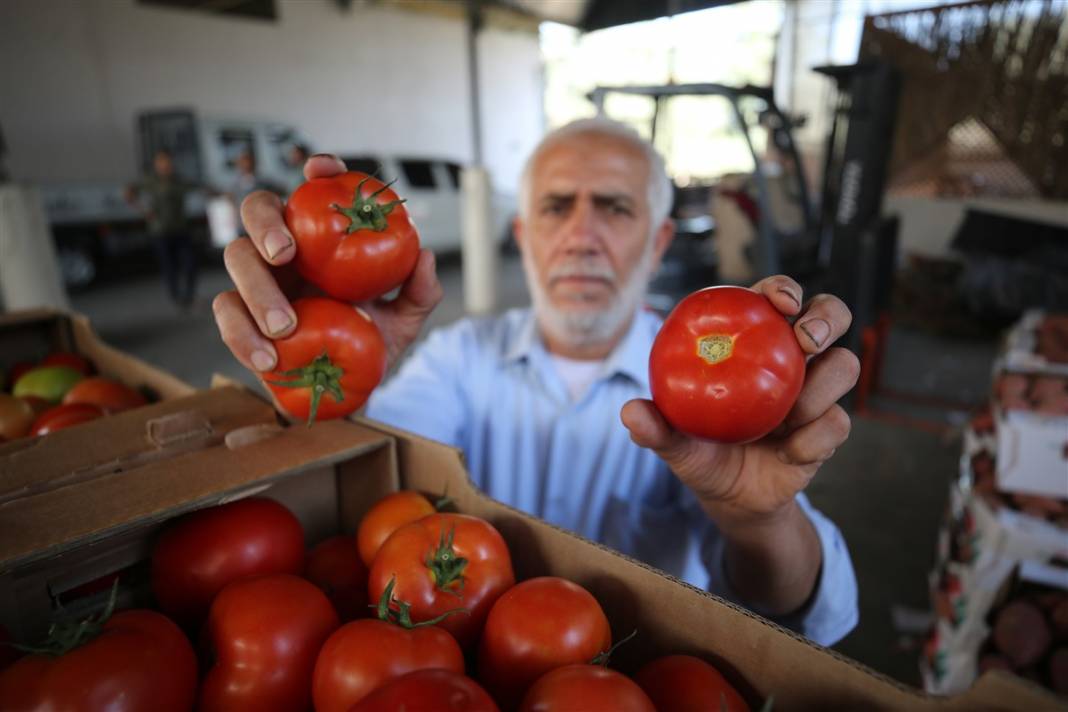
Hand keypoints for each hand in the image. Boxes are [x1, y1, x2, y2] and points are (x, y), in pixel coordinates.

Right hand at [213, 154, 442, 373]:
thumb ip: (419, 292)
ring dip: (257, 289)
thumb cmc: (371, 342)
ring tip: (285, 327)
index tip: (321, 171)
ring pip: (237, 256)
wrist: (344, 389)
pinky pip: (227, 313)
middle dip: (267, 222)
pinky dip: (244, 335)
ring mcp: (259, 277)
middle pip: (259, 208)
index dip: (319, 172)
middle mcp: (288, 247)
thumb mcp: (404, 320)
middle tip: (285, 253)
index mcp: (325, 236)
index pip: (319, 191)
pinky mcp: (240, 314)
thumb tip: (425, 258)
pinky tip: (269, 360)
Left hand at [620, 275, 858, 530]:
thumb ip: (655, 427)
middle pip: (829, 315)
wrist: (730, 498)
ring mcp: (815, 392)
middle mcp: (791, 358)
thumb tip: (632, 412)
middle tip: (805, 340)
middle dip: (826, 317)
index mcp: (754, 341)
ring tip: (790, 414)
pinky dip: (815, 436)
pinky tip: (790, 450)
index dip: (782, 289)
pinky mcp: (827, 429)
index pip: (774, 298)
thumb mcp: (673, 440)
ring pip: (845, 364)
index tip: (779, 301)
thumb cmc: (699, 450)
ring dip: (821, 386)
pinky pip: (838, 423)